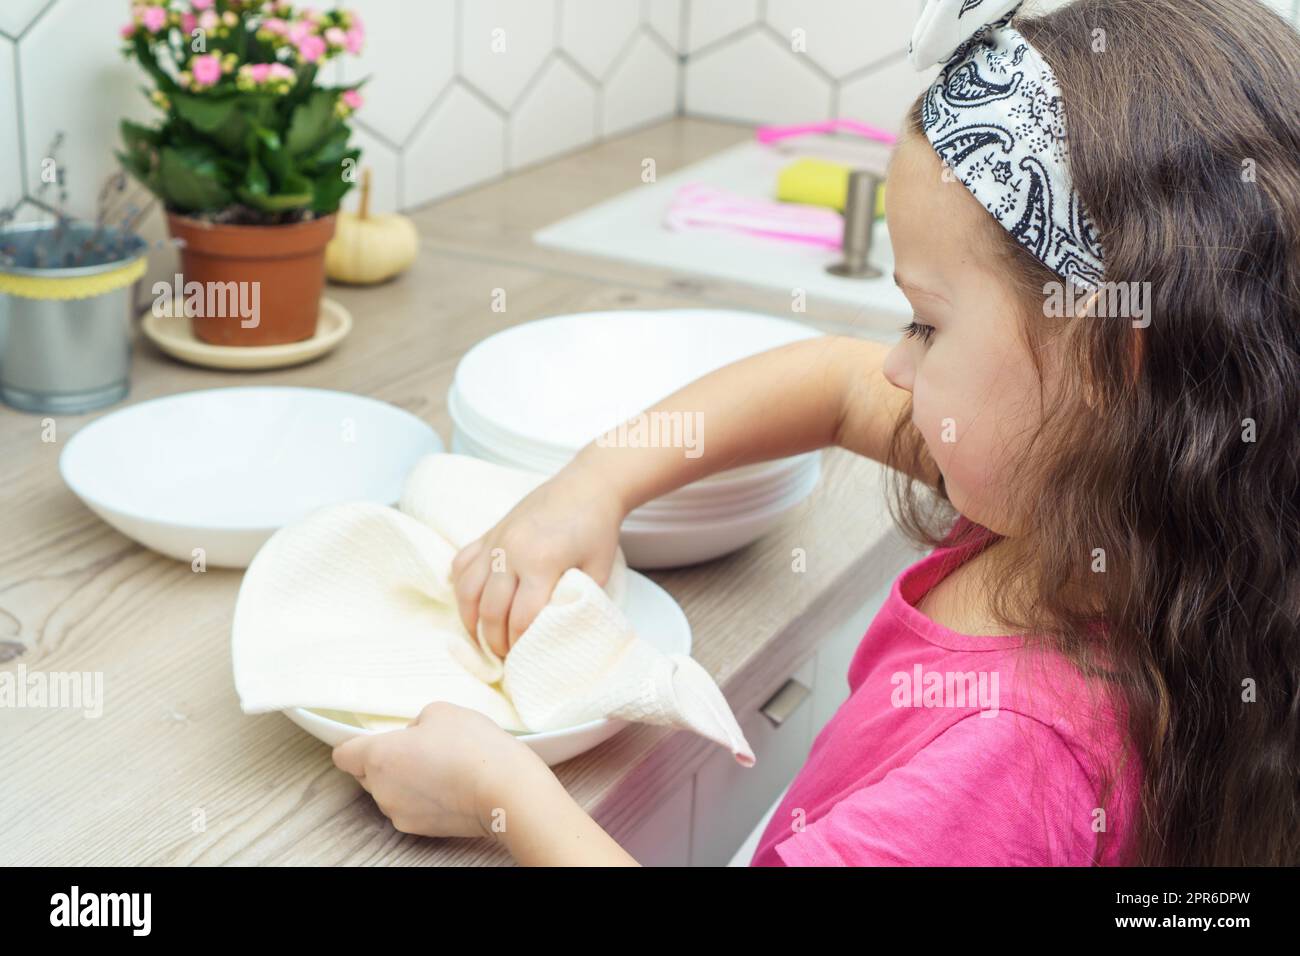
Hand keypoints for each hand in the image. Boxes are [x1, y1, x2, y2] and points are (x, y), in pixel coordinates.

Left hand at [331, 701, 544, 839]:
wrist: (505, 790)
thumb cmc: (473, 747)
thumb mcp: (442, 711)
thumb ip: (416, 722)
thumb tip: (412, 737)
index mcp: (378, 756)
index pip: (343, 754)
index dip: (356, 744)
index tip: (373, 738)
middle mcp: (381, 790)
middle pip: (366, 774)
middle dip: (384, 761)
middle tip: (419, 746)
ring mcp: (399, 813)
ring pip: (390, 792)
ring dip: (405, 779)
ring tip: (441, 765)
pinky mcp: (420, 830)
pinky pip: (410, 808)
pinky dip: (423, 797)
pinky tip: (450, 784)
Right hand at [450, 461, 624, 657]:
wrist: (587, 486)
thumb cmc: (596, 529)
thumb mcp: (597, 572)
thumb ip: (576, 601)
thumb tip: (556, 631)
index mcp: (541, 563)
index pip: (520, 619)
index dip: (519, 645)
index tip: (523, 659)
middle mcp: (510, 552)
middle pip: (490, 610)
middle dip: (494, 640)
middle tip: (504, 657)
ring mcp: (496, 540)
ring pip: (467, 590)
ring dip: (470, 619)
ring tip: (481, 637)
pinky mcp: (489, 532)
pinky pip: (462, 564)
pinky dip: (461, 587)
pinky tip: (471, 603)